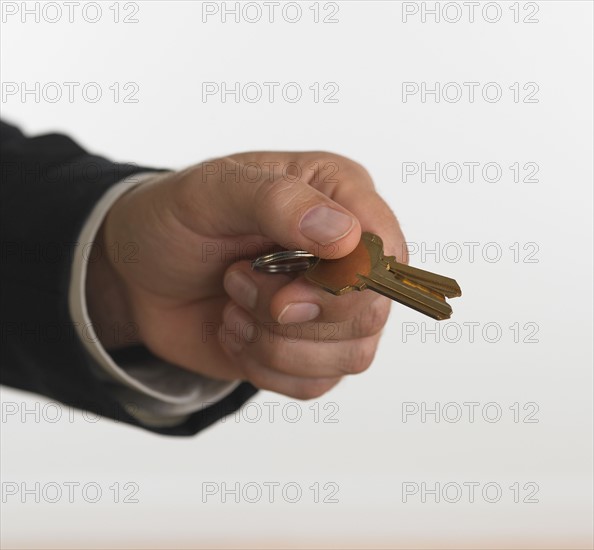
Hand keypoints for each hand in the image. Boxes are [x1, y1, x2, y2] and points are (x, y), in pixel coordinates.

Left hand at [86, 152, 406, 398]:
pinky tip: (235, 332)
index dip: (347, 280)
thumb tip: (345, 236)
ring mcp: (332, 307)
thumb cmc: (176, 221)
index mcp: (338, 196)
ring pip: (350, 355)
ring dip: (275, 342)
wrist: (138, 275)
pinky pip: (316, 384)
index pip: (384, 247)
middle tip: (236, 281)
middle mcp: (346, 254)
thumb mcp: (211, 192)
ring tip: (231, 304)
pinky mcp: (310, 350)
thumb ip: (277, 201)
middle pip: (370, 310)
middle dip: (294, 312)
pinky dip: (267, 368)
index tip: (284, 290)